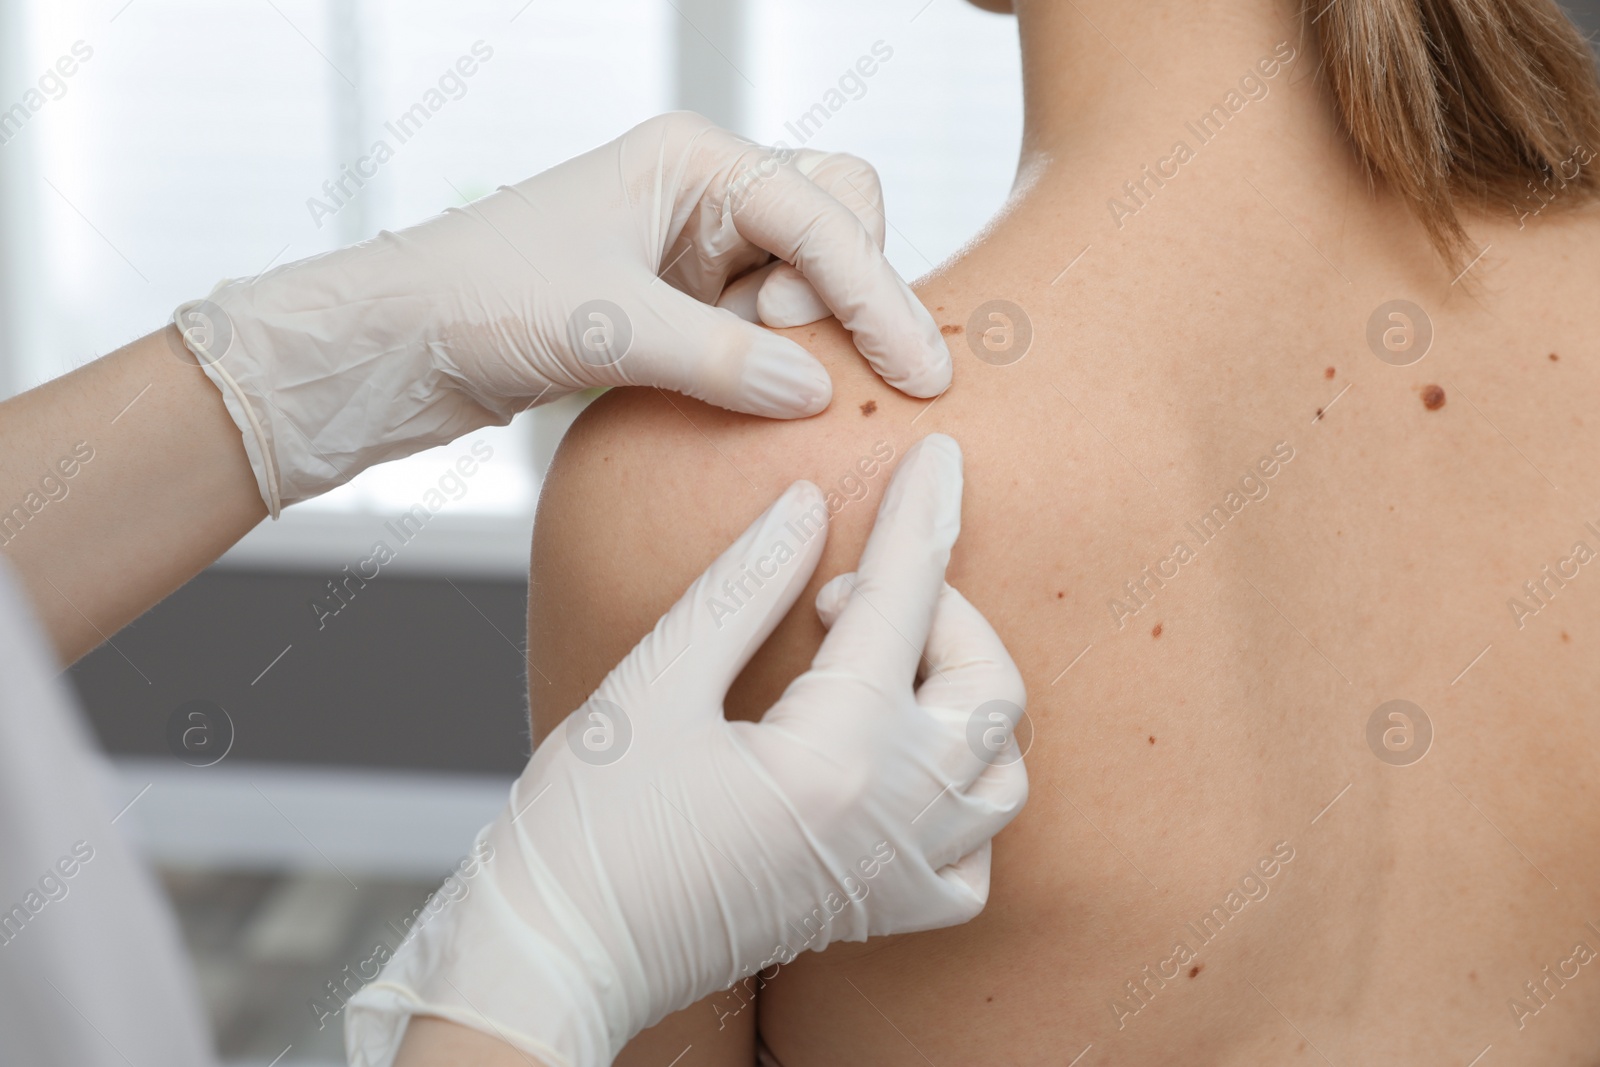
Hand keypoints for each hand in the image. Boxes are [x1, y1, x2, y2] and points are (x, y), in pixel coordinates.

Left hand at [175, 112, 950, 515]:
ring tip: (773, 386)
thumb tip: (822, 390)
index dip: (879, 297)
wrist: (398, 345)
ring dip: (816, 333)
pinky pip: (767, 324)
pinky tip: (765, 402)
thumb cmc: (480, 302)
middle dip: (853, 295)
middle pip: (840, 222)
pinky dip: (780, 362)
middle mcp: (705, 191)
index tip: (922, 375)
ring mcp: (697, 247)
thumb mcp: (606, 330)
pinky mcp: (684, 302)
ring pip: (810, 276)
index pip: (825, 216)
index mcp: (693, 160)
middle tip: (809, 370)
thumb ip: (723, 360)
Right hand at [345, 435, 1027, 1066]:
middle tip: (856, 592)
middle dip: (947, 613)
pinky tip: (902, 766)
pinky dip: (963, 801)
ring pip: (1001, 774)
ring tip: (883, 670)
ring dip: (965, 699)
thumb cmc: (584, 831)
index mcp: (831, 757)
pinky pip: (973, 861)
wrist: (558, 959)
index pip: (902, 603)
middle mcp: (886, 821)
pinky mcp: (875, 913)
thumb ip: (741, 588)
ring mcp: (891, 876)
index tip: (939, 456)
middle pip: (989, 688)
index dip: (921, 516)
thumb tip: (807, 507)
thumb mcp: (650, 687)